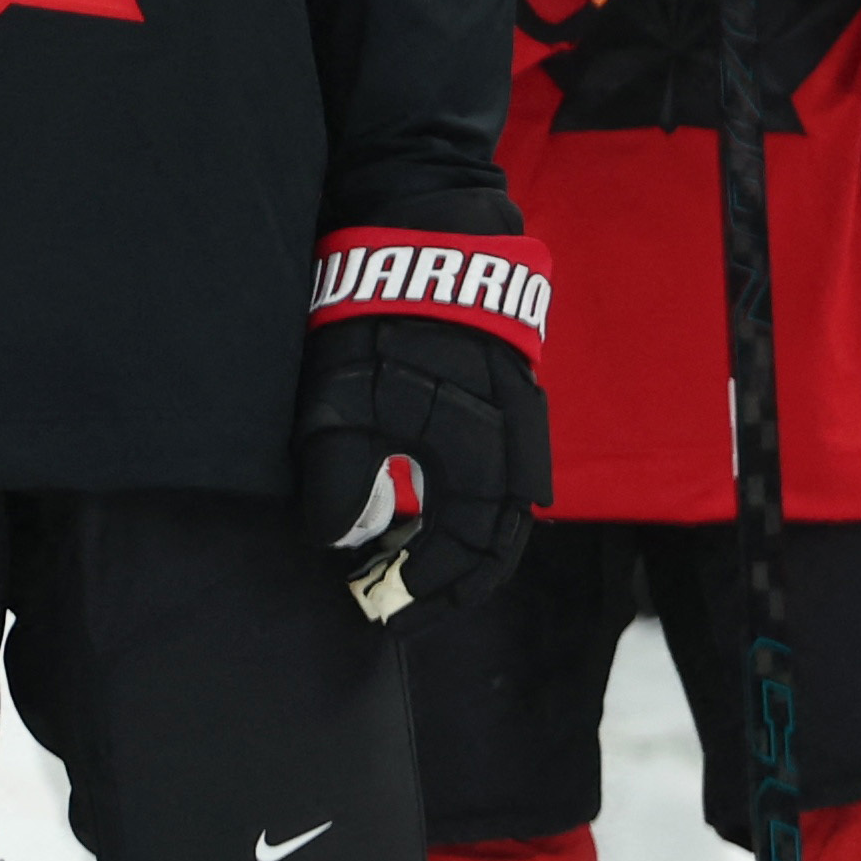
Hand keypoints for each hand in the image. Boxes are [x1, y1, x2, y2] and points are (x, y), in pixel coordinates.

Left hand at [294, 311, 550, 624]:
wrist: (426, 248)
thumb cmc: (377, 330)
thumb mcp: (340, 413)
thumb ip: (340, 489)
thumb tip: (341, 544)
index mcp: (480, 469)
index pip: (463, 561)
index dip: (420, 595)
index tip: (375, 612)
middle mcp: (514, 459)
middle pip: (492, 551)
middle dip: (443, 589)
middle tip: (394, 609)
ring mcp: (520, 430)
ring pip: (499, 520)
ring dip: (455, 554)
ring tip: (403, 570)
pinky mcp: (510, 406)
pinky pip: (499, 482)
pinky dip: (464, 514)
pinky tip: (423, 516)